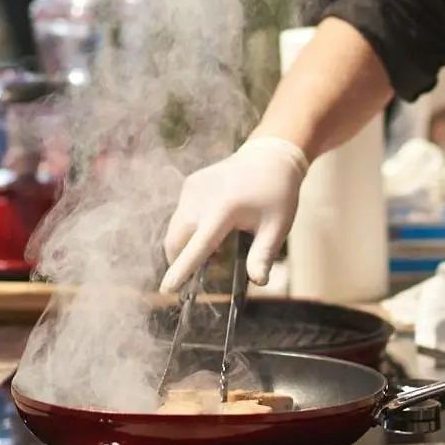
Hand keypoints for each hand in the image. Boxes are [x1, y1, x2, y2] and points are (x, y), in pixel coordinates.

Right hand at [160, 138, 308, 293]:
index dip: (182, 269)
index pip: (198, 246)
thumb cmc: (277, 194)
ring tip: (218, 245)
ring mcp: (191, 189)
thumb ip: (263, 255)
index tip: (167, 289)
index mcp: (224, 209)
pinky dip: (189, 229)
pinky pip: (181, 215)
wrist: (268, 156)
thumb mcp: (277, 227)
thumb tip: (258, 282)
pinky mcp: (189, 184)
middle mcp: (201, 198)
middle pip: (176, 241)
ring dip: (186, 245)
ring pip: (175, 230)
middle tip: (211, 266)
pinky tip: (214, 225)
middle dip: (181, 260)